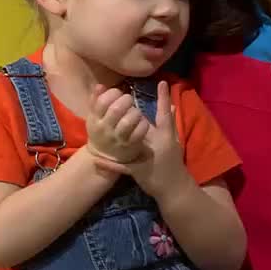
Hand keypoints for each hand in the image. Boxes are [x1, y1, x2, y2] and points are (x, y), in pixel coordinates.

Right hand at [85, 84, 148, 163]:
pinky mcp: (131, 145)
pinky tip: (142, 122)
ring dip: (135, 112)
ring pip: (128, 121)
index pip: (102, 102)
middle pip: (116, 110)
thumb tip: (100, 85)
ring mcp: (118, 138)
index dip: (112, 93)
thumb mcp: (95, 116)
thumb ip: (97, 100)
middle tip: (129, 100)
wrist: (104, 156)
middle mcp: (105, 129)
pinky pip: (139, 132)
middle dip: (126, 100)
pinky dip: (143, 124)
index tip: (117, 93)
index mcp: (95, 120)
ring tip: (135, 111)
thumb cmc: (102, 129)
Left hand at [94, 80, 194, 203]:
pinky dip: (109, 164)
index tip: (161, 82)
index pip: (166, 114)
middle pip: (142, 126)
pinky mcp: (137, 171)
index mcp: (166, 136)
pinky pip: (121, 167)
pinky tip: (96, 159)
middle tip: (123, 99)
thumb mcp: (174, 141)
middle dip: (132, 115)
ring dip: (115, 137)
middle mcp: (156, 144)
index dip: (164, 98)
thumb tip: (174, 106)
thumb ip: (171, 124)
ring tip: (101, 127)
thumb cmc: (173, 162)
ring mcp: (146, 157)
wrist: (174, 187)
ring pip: (128, 144)